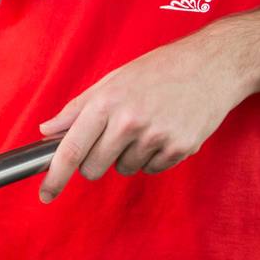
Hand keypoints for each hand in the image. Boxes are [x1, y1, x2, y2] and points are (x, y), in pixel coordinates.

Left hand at [37, 31, 252, 202]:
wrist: (214, 64)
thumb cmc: (159, 70)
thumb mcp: (112, 80)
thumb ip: (77, 109)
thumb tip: (46, 131)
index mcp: (107, 103)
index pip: (71, 150)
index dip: (55, 177)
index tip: (45, 195)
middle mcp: (130, 122)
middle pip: (93, 169)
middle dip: (96, 160)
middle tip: (113, 136)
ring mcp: (156, 137)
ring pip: (123, 169)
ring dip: (128, 155)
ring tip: (147, 125)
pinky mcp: (180, 148)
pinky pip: (151, 169)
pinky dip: (153, 157)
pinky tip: (164, 130)